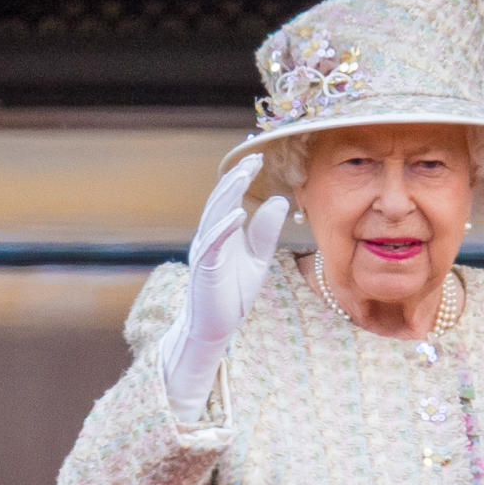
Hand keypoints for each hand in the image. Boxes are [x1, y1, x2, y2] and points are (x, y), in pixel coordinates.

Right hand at [160, 154, 288, 421]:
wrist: (215, 327)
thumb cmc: (233, 292)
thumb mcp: (257, 258)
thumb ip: (265, 231)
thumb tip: (279, 200)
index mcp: (222, 232)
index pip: (231, 198)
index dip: (243, 177)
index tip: (260, 158)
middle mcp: (210, 236)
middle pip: (221, 199)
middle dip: (236, 177)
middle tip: (254, 157)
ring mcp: (205, 251)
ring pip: (214, 215)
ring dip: (229, 193)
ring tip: (244, 174)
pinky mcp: (205, 268)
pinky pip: (213, 244)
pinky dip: (224, 228)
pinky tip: (238, 214)